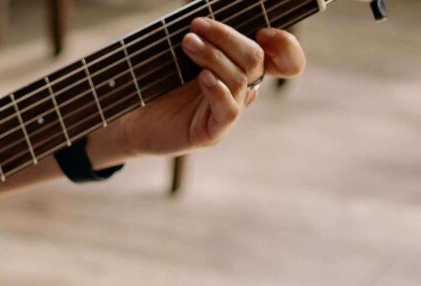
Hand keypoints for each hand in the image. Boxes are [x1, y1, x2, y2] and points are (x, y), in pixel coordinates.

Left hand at [98, 18, 304, 159]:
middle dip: (227, 37)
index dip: (285, 46)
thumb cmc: (160, 82)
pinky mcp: (214, 132)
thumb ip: (208, 38)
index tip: (264, 32)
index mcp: (243, 68)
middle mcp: (243, 90)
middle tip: (197, 25)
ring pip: (239, 79)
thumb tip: (212, 19)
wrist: (134, 120)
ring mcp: (230, 112)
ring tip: (187, 43)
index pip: (285, 60)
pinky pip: (229, 110)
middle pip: (255, 59)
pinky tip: (202, 77)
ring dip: (213, 56)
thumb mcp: (186, 54)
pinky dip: (217, 89)